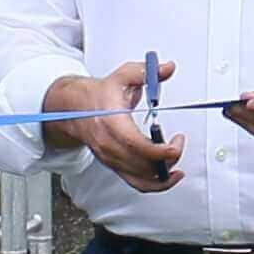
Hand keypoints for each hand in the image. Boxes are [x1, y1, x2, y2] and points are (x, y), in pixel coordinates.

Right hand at [41, 65, 182, 193]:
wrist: (74, 109)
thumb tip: (167, 68)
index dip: (161, 150)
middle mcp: (110, 146)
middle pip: (143, 165)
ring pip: (142, 179)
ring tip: (176, 159)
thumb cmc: (98, 95)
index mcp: (112, 124)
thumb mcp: (122, 76)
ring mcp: (112, 159)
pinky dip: (157, 184)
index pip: (137, 146)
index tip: (177, 142)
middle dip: (168, 159)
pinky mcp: (116, 166)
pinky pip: (138, 184)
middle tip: (179, 141)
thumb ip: (147, 72)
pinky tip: (170, 176)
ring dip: (165, 174)